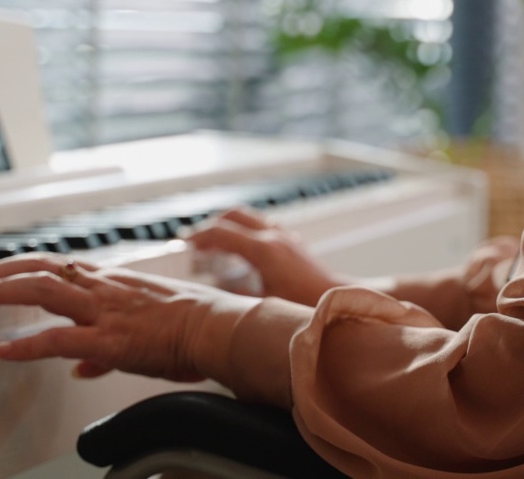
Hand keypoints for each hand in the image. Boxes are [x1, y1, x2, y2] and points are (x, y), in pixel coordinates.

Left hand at [0, 254, 251, 381]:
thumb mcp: (146, 327)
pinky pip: (58, 339)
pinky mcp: (109, 339)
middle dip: (1, 274)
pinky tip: (5, 351)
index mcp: (114, 281)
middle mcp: (104, 288)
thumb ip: (105, 348)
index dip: (22, 266)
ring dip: (3, 292)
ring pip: (42, 290)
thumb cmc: (195, 325)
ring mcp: (105, 311)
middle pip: (42, 268)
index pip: (58, 263)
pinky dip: (27, 345)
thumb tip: (80, 366)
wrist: (219, 328)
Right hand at [186, 207, 344, 306]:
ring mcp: (286, 238)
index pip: (221, 232)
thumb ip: (235, 297)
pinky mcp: (294, 244)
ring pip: (249, 219)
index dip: (198, 237)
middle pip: (234, 215)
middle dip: (211, 225)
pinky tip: (242, 253)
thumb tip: (213, 293)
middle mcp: (274, 238)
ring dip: (229, 227)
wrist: (340, 302)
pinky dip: (246, 233)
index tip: (184, 246)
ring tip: (214, 245)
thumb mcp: (262, 306)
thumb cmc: (306, 308)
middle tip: (195, 240)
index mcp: (263, 251)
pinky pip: (263, 228)